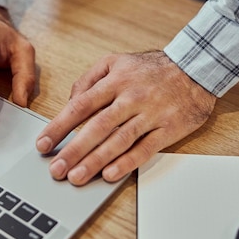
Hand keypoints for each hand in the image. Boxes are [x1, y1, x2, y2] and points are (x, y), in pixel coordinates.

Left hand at [35, 51, 215, 185]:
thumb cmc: (150, 69)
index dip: (59, 126)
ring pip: (119, 141)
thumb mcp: (116, 61)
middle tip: (56, 169)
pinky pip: (145, 148)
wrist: (195, 68)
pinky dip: (127, 163)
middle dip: (74, 150)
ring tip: (76, 177)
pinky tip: (110, 175)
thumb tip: (70, 101)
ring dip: (96, 161)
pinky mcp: (168, 129)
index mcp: (115, 81)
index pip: (81, 105)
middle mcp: (131, 98)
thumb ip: (89, 79)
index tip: (43, 144)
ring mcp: (151, 114)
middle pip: (97, 127)